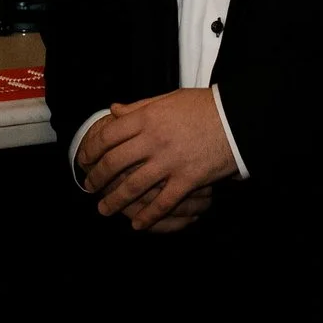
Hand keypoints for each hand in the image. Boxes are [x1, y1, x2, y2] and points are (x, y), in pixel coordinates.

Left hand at [81, 89, 238, 228]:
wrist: (237, 119)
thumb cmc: (204, 107)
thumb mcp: (168, 99)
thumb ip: (139, 107)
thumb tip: (113, 110)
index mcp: (147, 118)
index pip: (108, 135)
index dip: (91, 150)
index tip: (85, 160)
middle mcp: (153, 140)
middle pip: (114, 163)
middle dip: (97, 178)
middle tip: (89, 186)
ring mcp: (169, 161)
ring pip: (132, 186)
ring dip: (114, 201)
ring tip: (104, 209)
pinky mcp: (187, 179)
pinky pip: (162, 203)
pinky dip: (148, 216)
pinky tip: (138, 224)